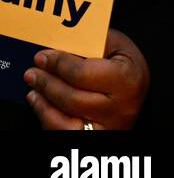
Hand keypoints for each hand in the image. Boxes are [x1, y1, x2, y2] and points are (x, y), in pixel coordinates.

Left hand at [25, 28, 149, 129]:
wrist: (137, 93)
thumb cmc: (126, 67)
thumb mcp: (119, 47)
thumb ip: (93, 41)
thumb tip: (61, 39)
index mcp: (127, 80)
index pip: (83, 74)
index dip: (59, 65)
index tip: (44, 56)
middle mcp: (120, 107)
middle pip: (71, 98)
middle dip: (47, 82)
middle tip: (33, 71)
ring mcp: (107, 127)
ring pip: (64, 120)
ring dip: (43, 101)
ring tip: (34, 86)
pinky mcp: (94, 138)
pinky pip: (62, 132)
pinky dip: (46, 117)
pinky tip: (40, 103)